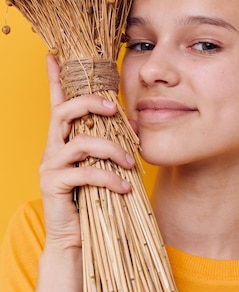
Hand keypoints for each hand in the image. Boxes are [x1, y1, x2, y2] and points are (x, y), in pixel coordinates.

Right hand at [40, 55, 135, 249]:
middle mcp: (52, 148)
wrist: (74, 238)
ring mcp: (50, 166)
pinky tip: (124, 187)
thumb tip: (134, 120)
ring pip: (78, 143)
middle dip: (88, 104)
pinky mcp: (54, 186)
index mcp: (63, 139)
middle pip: (63, 112)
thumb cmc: (92, 198)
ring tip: (130, 164)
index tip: (54, 54)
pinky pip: (83, 174)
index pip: (56, 102)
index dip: (54, 78)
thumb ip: (115, 142)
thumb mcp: (105, 166)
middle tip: (113, 108)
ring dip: (110, 150)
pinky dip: (108, 178)